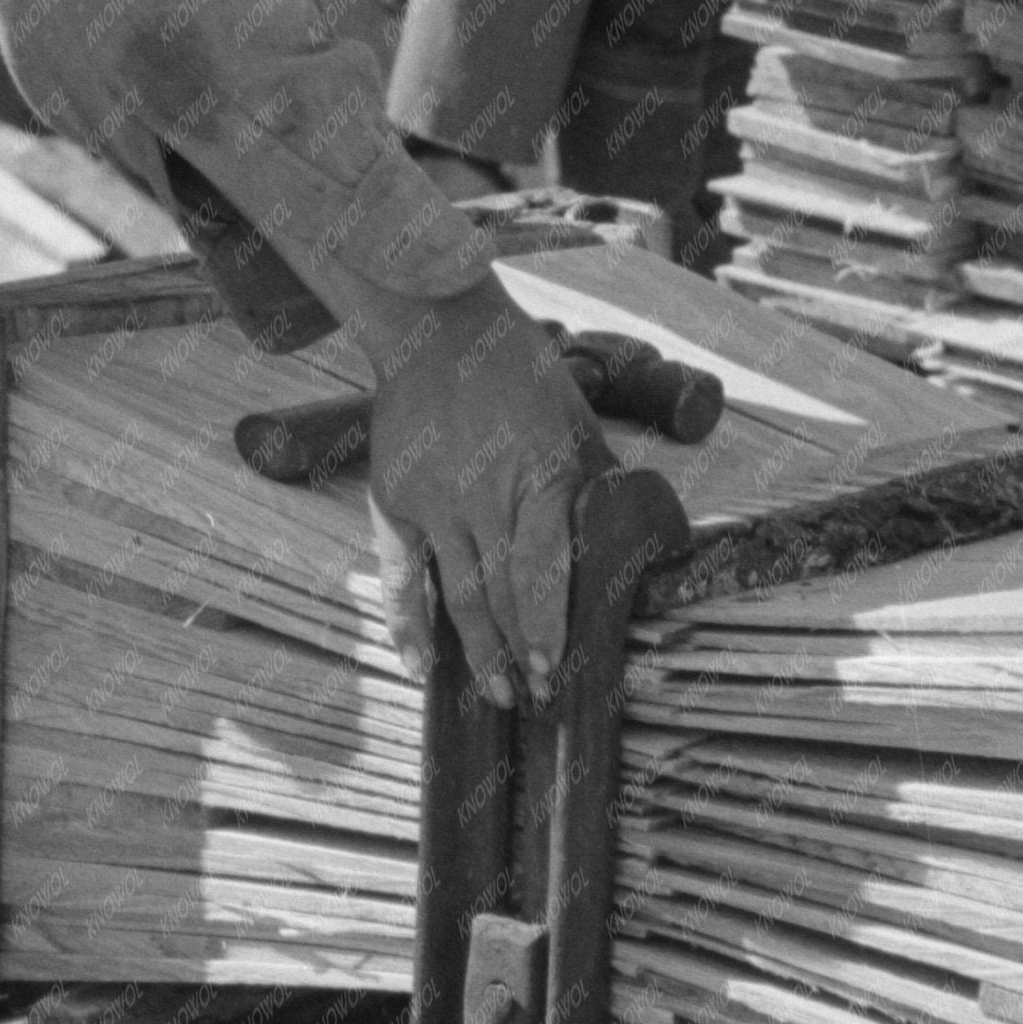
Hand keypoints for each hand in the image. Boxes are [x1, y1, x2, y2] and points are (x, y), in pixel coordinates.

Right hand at [351, 278, 608, 709]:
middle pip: (502, 593)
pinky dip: (406, 622)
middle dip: (518, 650)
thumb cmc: (521, 371)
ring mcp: (434, 503)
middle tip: (532, 696)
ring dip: (476, 650)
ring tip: (494, 693)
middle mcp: (483, 497)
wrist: (438, 328)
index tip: (554, 666)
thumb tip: (627, 535)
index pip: (542, 570)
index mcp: (536, 476)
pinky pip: (400, 575)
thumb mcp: (576, 419)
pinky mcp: (395, 501)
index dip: (546, 624)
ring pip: (458, 594)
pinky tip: (419, 664)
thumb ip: (593, 481)